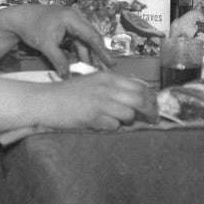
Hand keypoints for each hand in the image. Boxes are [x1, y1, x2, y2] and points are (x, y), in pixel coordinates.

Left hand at [0, 4, 112, 75]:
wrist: (20, 18)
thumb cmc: (32, 28)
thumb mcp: (45, 45)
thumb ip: (58, 60)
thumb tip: (68, 77)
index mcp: (72, 18)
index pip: (92, 36)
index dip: (102, 51)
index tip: (111, 64)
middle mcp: (76, 17)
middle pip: (92, 38)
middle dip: (99, 55)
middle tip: (108, 70)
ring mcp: (73, 21)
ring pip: (86, 41)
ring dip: (90, 55)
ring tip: (97, 70)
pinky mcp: (69, 27)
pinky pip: (79, 41)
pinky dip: (82, 52)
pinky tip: (85, 63)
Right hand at [35, 71, 157, 131]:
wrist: (47, 101)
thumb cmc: (70, 94)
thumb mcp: (94, 84)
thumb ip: (114, 90)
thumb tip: (137, 103)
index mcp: (109, 77)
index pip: (141, 86)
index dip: (152, 99)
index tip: (155, 108)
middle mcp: (108, 86)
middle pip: (141, 99)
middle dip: (150, 112)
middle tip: (153, 120)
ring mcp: (101, 100)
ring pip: (129, 113)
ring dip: (127, 121)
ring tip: (115, 121)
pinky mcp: (94, 115)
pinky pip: (114, 125)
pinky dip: (112, 127)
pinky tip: (100, 124)